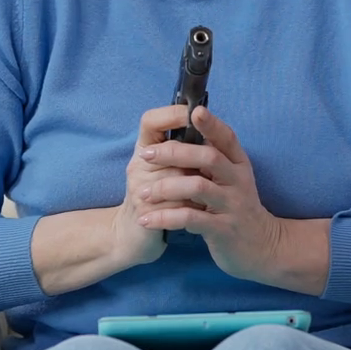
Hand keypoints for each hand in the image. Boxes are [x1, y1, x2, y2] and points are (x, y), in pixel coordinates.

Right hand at [29, 104, 202, 295]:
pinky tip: (202, 210)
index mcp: (145, 150)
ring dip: (198, 187)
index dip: (171, 114)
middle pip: (171, 151)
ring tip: (211, 193)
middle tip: (216, 161)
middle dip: (196, 158)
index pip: (150, 121)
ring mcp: (139, 190)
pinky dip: (193, 208)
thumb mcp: (167, 169)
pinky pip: (176, 205)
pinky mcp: (146, 214)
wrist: (134, 236)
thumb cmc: (159, 197)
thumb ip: (182, 149)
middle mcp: (138, 166)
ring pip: (178, 180)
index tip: (197, 113)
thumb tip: (209, 124)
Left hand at [137, 107, 324, 291]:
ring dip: (166, 187)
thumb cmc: (236, 207)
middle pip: (208, 157)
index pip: (227, 137)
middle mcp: (238, 180)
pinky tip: (146, 220)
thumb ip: (213, 158)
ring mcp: (232, 205)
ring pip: (198, 187)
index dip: (211, 123)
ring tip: (142, 193)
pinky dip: (166, 218)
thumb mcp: (232, 179)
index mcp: (238, 164)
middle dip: (174, 152)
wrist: (261, 248)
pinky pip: (191, 220)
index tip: (194, 111)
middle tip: (145, 155)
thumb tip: (186, 130)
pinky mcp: (223, 230)